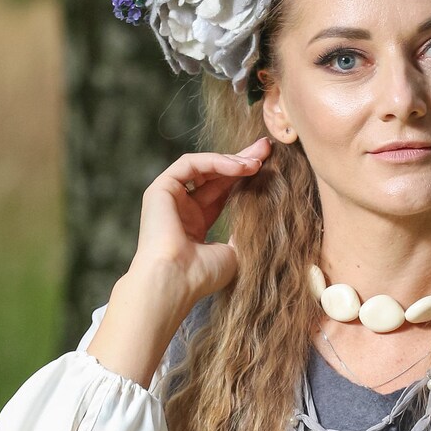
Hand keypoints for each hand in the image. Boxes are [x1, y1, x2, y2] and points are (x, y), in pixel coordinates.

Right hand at [132, 134, 271, 306]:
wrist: (175, 282)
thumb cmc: (202, 276)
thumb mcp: (234, 251)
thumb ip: (245, 231)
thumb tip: (267, 213)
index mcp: (196, 224)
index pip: (223, 192)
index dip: (245, 177)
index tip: (271, 166)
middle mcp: (181, 208)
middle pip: (215, 175)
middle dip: (242, 160)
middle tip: (267, 148)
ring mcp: (169, 197)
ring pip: (202, 166)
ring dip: (231, 160)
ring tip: (257, 161)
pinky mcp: (160, 189)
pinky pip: (189, 164)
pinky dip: (214, 161)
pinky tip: (238, 167)